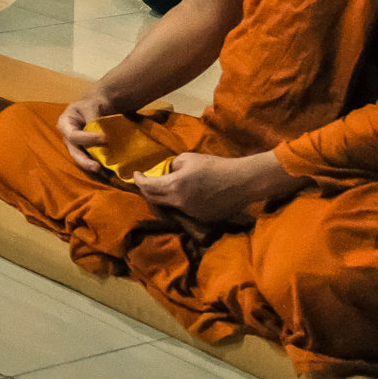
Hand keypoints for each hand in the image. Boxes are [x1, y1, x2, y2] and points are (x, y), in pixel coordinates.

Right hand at [55, 94, 109, 175]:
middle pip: (74, 151)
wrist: (98, 106)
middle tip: (97, 167)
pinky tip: (107, 171)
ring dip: (91, 165)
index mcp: (65, 123)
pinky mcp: (86, 150)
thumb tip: (99, 133)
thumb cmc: (93, 103)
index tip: (104, 138)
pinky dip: (98, 164)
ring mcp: (76, 145)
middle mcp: (68, 137)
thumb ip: (93, 119)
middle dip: (84, 161)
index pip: (73, 135)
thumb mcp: (92, 106)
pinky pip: (89, 158)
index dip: (87, 138)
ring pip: (81, 158)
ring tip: (102, 172)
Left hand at [133, 150, 307, 227]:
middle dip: (146, 190)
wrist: (241, 181)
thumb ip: (171, 166)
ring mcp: (190, 214)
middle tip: (144, 182)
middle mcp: (179, 203)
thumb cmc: (215, 165)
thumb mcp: (188, 158)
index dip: (138, 180)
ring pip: (168, 207)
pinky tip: (184, 196)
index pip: (147, 186)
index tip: (135, 174)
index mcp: (174, 186)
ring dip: (163, 198)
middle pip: (154, 199)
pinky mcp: (201, 220)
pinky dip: (179, 204)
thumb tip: (165, 172)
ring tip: (163, 188)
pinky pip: (184, 212)